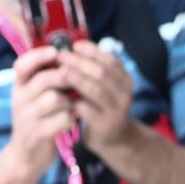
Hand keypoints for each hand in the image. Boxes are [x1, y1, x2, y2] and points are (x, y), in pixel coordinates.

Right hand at [7, 46, 75, 177]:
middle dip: (66, 78)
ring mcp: (27, 116)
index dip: (39, 56)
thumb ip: (44, 82)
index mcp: (19, 87)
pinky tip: (71, 123)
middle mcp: (19, 99)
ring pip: (56, 98)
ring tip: (71, 108)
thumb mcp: (34, 99)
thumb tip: (66, 60)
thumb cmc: (37, 122)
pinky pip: (62, 119)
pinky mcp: (38, 133)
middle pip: (46, 79)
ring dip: (70, 102)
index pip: (22, 64)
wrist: (26, 156)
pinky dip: (71, 119)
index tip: (55, 52)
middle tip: (78, 82)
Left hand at [60, 39, 137, 154]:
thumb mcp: (106, 85)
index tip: (74, 45)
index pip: (110, 60)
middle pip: (102, 73)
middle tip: (60, 56)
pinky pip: (86, 108)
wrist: (115, 137)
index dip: (91, 51)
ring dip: (75, 78)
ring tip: (58, 72)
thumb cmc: (102, 105)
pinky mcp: (104, 124)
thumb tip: (70, 46)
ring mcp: (116, 110)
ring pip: (95, 90)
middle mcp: (125, 94)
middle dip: (78, 62)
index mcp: (126, 81)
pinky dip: (72, 100)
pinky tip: (60, 94)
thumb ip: (94, 68)